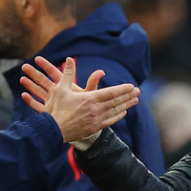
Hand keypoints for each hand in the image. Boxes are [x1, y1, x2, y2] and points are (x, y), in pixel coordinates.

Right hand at [20, 56, 140, 142]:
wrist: (52, 130)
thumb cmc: (55, 109)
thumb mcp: (60, 89)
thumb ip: (67, 74)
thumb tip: (68, 59)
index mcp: (89, 99)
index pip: (111, 92)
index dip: (122, 89)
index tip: (131, 86)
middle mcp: (95, 109)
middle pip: (116, 101)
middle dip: (128, 96)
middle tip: (138, 91)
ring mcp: (96, 120)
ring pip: (115, 111)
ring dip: (126, 105)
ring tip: (135, 101)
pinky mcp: (94, 128)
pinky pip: (110, 121)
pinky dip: (118, 115)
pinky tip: (124, 112)